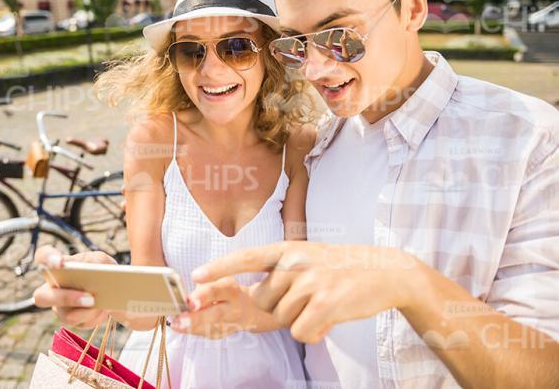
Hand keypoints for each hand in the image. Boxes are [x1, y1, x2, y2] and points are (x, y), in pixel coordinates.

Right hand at [33, 245, 117, 327]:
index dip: (46, 259)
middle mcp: (52, 288)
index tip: (60, 264)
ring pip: (67, 316)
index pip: (43, 256)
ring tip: (103, 306)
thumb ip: (97, 260)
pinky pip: (82, 323)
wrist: (116, 289)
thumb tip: (91, 269)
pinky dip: (97, 317)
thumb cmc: (104, 270)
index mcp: (58, 267)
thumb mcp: (103, 260)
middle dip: (66, 298)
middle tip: (90, 298)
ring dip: (88, 312)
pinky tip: (106, 309)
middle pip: (41, 297)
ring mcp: (60, 308)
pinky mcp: (74, 321)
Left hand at [170, 277, 263, 338]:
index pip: (217, 291)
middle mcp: (234, 307)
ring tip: (176, 324)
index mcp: (230, 289)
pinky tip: (181, 327)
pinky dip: (192, 330)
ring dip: (191, 327)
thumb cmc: (225, 290)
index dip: (203, 296)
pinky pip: (207, 333)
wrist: (248, 307)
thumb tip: (185, 295)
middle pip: (216, 314)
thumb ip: (203, 284)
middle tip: (180, 320)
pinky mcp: (224, 334)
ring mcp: (231, 324)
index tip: (189, 302)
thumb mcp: (218, 279)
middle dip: (196, 318)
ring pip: (211, 328)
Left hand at [191, 242, 419, 342]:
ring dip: (300, 320)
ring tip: (323, 303)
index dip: (220, 268)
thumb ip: (279, 273)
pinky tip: (330, 317)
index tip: (195, 278)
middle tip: (308, 298)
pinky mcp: (326, 302)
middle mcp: (295, 261)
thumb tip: (251, 296)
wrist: (385, 272)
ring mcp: (311, 281)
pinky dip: (313, 332)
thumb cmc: (339, 270)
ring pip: (282, 318)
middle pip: (262, 301)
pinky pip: (300, 331)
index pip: (246, 257)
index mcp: (287, 249)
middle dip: (278, 310)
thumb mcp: (307, 259)